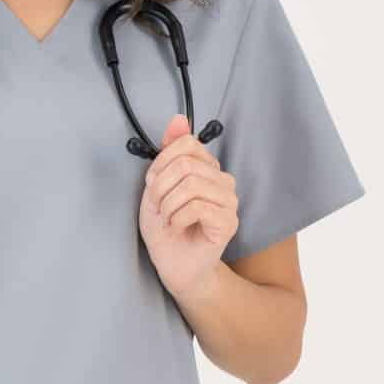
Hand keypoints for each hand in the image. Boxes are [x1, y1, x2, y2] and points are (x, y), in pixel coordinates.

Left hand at [137, 115, 237, 295]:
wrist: (173, 265)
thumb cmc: (166, 228)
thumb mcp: (157, 185)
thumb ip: (168, 152)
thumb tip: (178, 118)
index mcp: (207, 168)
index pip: (186, 144)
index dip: (161, 164)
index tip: (154, 186)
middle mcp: (223, 181)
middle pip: (186, 164)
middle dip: (161, 188)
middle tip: (158, 208)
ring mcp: (229, 201)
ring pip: (191, 184)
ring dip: (168, 205)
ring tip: (168, 219)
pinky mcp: (229, 222)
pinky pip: (197, 207)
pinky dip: (177, 218)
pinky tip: (178, 228)